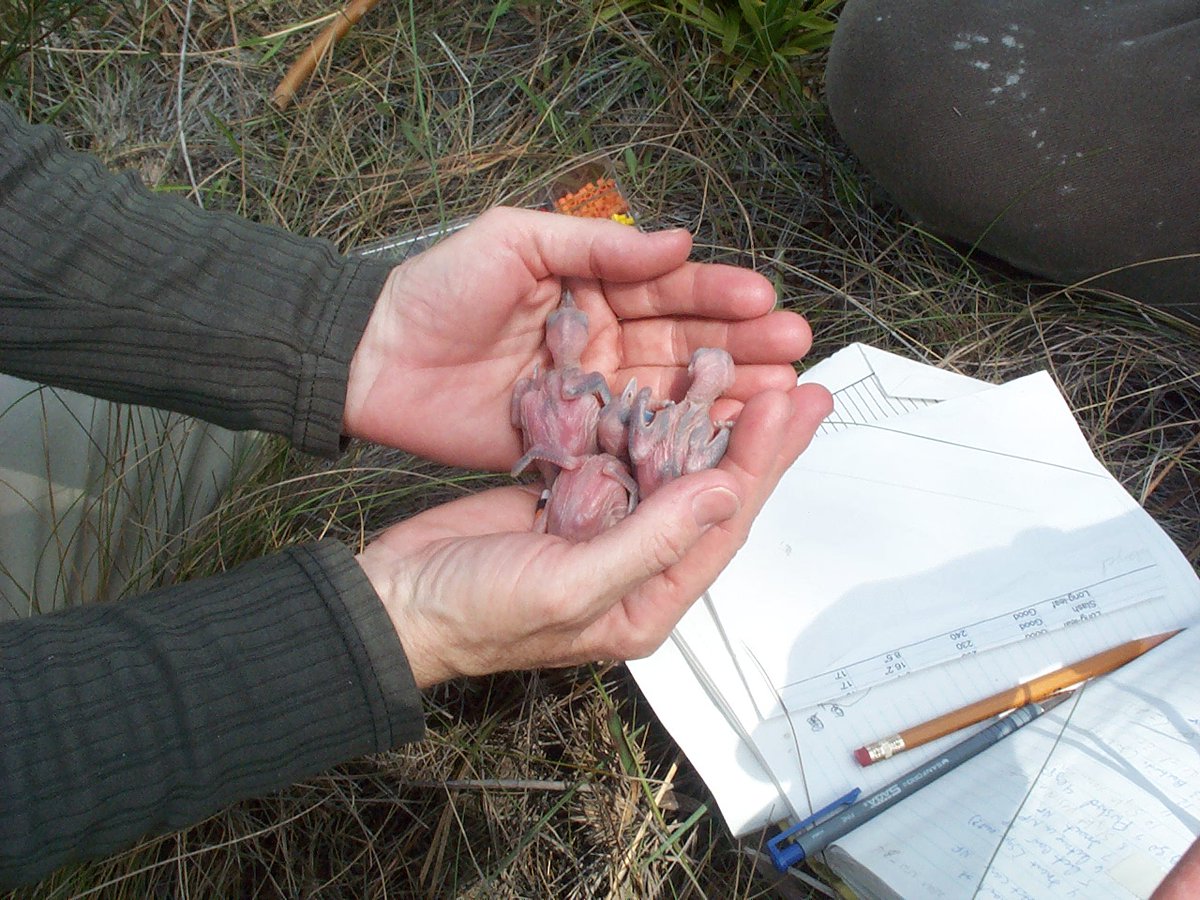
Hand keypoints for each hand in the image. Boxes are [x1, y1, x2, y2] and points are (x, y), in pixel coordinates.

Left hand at [343, 206, 812, 469]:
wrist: (373, 359)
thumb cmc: (435, 289)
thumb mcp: (513, 241)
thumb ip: (595, 245)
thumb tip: (676, 241)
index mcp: (591, 287)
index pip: (668, 289)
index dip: (718, 295)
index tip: (764, 301)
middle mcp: (599, 340)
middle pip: (683, 344)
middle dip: (740, 347)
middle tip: (791, 353)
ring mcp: (588, 393)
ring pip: (667, 395)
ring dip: (721, 396)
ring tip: (773, 397)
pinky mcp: (568, 440)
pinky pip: (627, 441)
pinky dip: (670, 444)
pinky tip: (714, 445)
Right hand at [355, 383, 831, 686]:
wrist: (399, 603)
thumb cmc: (475, 613)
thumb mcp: (566, 585)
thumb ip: (648, 542)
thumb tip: (721, 494)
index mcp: (648, 601)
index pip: (721, 524)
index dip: (759, 463)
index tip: (788, 404)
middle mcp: (638, 566)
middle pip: (711, 494)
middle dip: (759, 442)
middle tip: (800, 385)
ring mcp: (606, 530)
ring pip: (675, 470)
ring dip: (712, 423)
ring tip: (752, 375)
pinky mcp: (573, 500)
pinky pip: (628, 456)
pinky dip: (654, 420)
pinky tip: (677, 388)